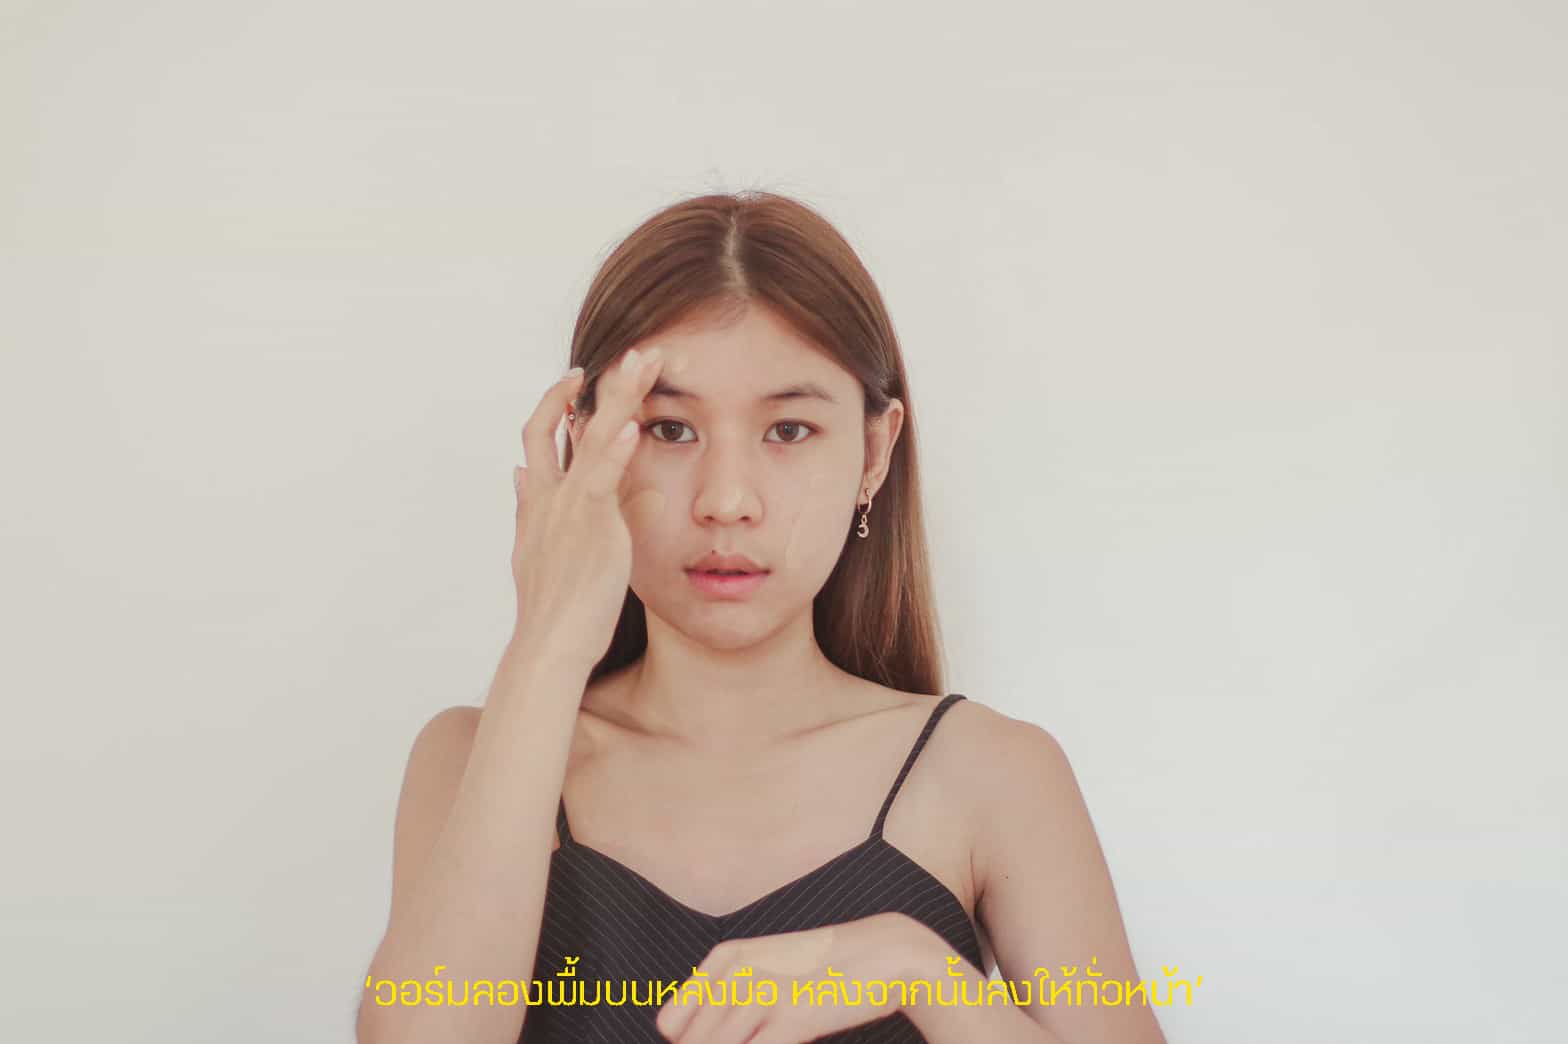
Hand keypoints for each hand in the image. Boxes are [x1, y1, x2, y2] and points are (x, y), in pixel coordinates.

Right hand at [509, 345, 666, 669]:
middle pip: (562, 423)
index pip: (542, 435)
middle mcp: (547, 497)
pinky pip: (600, 479)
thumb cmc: (550, 606)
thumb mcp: (532, 549)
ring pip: (588, 438)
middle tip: (630, 350)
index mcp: (537, 501)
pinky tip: (631, 425)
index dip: (556, 402)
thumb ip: (528, 507)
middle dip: (597, 385)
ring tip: (642, 363)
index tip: (577, 377)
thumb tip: (518, 473)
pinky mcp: (588, 528)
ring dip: (618, 397)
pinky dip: (613, 449)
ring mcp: (566, 509)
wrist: (548, 644)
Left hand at [654, 913, 926, 1043]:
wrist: (883, 955)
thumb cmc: (825, 968)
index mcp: (725, 958)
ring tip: (769, 1039)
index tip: (714, 1043)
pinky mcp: (790, 1018)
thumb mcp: (768, 966)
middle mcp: (736, 972)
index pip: (671, 1024)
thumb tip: (686, 1035)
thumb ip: (729, 996)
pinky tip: (786, 1043)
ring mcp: (762, 993)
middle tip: (755, 1039)